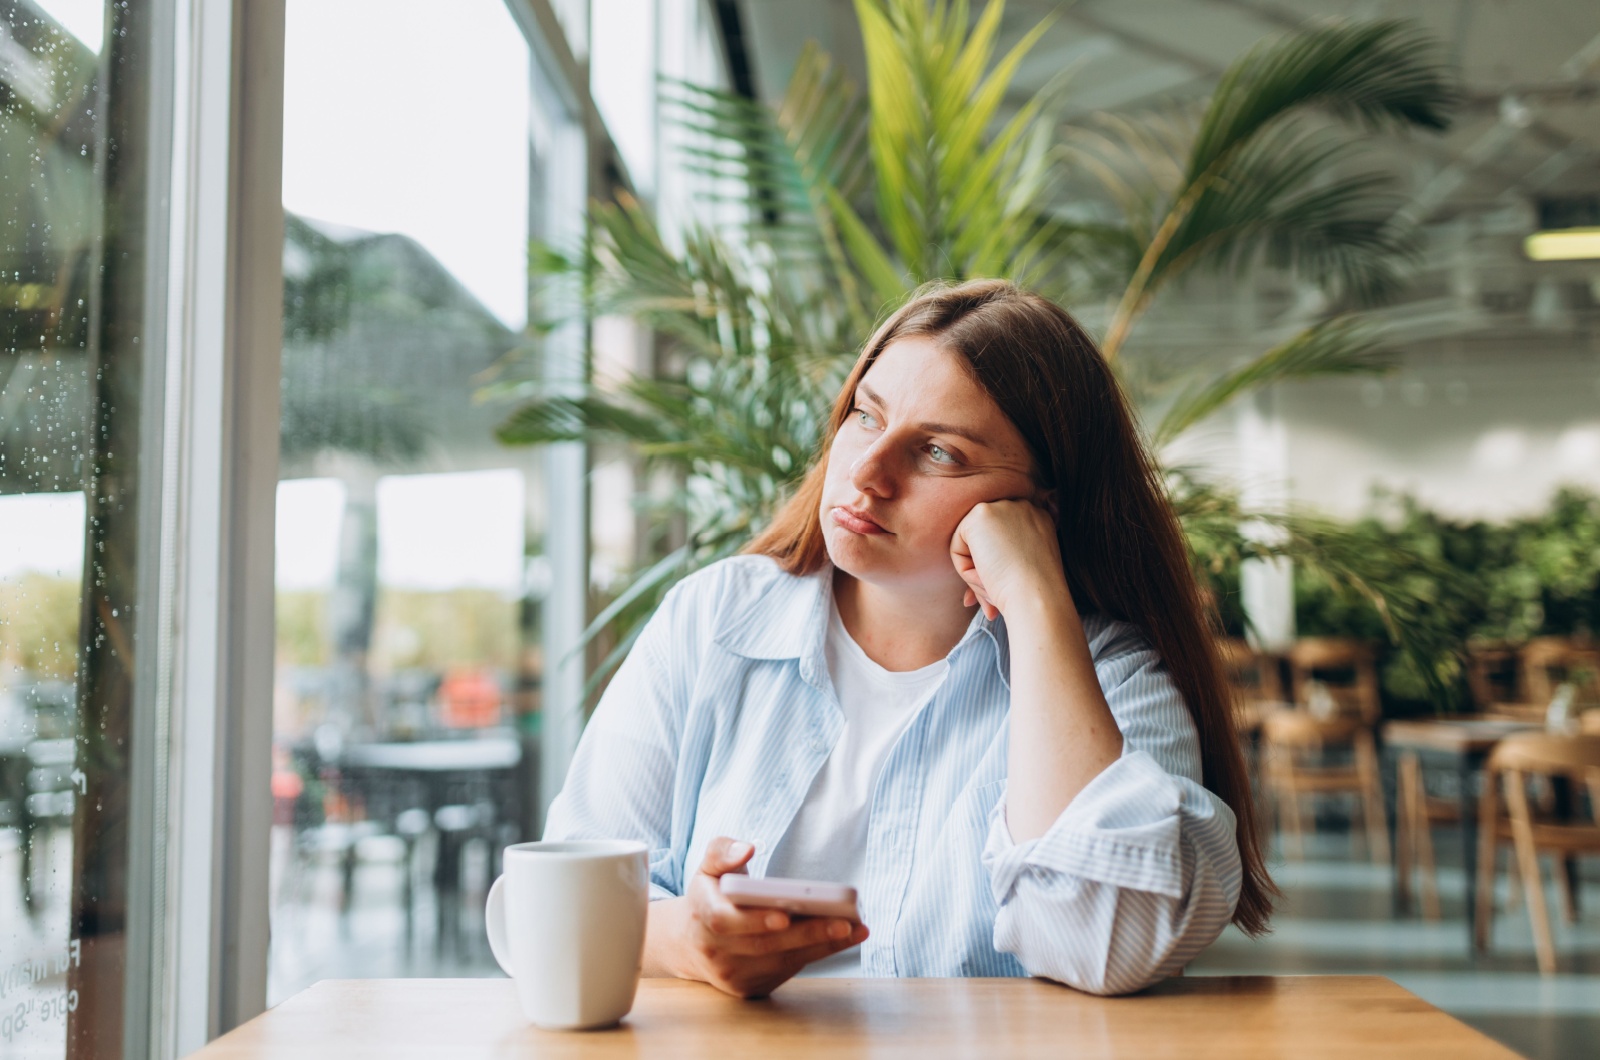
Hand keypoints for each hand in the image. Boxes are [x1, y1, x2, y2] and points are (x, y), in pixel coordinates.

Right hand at [653, 837, 868, 998]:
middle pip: (763, 945)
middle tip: (843, 922)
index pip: (726, 921)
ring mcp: (732, 974)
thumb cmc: (710, 895)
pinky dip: (817, 955)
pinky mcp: (749, 987)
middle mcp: (715, 951)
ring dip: (820, 946)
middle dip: (805, 934)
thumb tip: (747, 848)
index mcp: (703, 915)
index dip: (756, 920)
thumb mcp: (708, 867)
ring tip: (855, 929)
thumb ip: (723, 851)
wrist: (691, 942)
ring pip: (780, 962)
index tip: (785, 914)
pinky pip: (787, 971)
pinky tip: (843, 939)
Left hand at [948, 499, 1066, 619]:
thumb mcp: (1023, 571)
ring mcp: (1001, 507)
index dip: (995, 568)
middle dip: (982, 572)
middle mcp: (1022, 506)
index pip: (1000, 540)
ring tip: (992, 591)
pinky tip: (985, 577)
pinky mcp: (981, 514)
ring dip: (974, 573)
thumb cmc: (1033, 594)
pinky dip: (965, 570)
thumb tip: (971, 588)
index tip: (1000, 595)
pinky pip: (957, 547)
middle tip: (991, 607)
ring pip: (969, 544)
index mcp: (1037, 520)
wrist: (1037, 596)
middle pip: (984, 541)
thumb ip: (1002, 563)